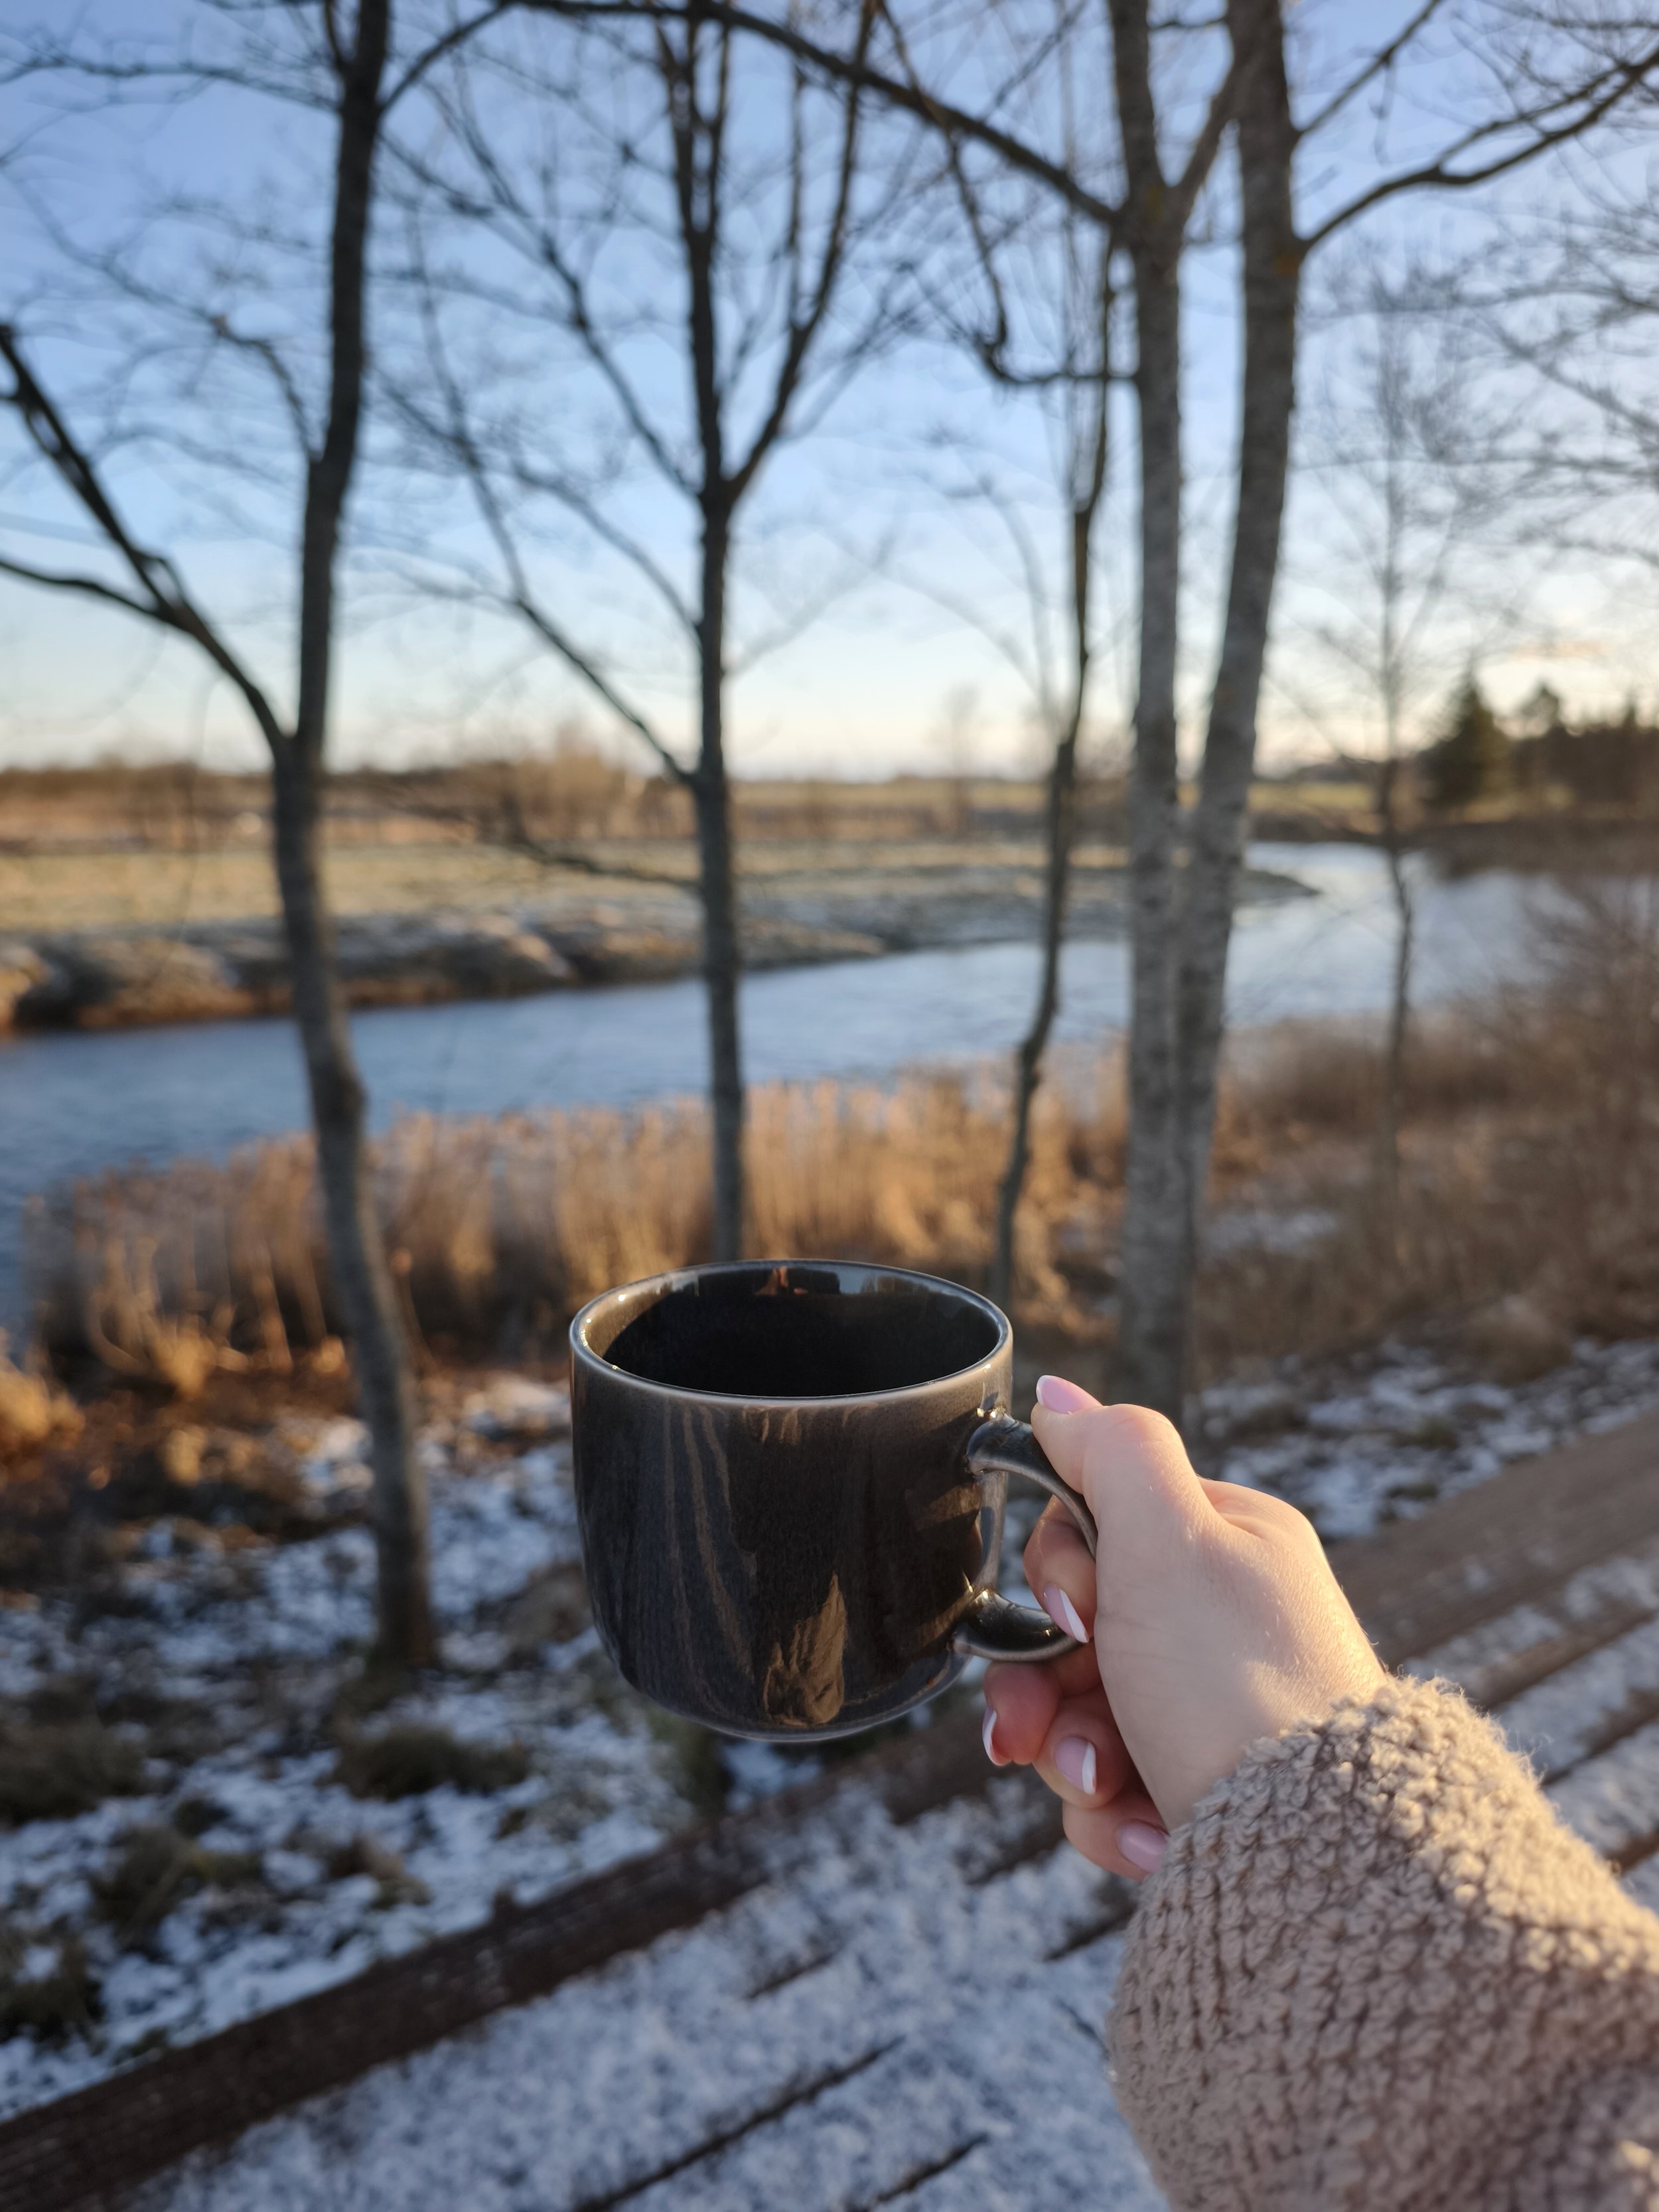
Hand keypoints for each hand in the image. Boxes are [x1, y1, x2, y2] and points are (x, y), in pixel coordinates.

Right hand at [982, 1378, 1384, 1879]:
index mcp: (1228, 1543)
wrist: (1318, 1852)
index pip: (1094, 1523)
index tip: (1075, 1613)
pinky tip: (1150, 1836)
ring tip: (1109, 1794)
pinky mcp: (1209, 1793)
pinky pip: (1116, 1795)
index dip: (1057, 1573)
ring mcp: (1215, 1711)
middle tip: (1033, 1734)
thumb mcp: (1169, 1540)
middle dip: (1044, 1691)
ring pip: (1082, 1719)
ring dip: (1073, 1762)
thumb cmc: (1240, 1685)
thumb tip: (1057, 1395)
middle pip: (1075, 1635)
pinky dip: (1115, 1821)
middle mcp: (1225, 1622)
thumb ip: (1110, 1452)